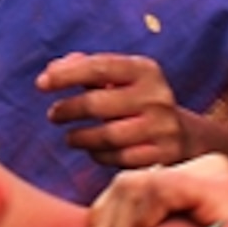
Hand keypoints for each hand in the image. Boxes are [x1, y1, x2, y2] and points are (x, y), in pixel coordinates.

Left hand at [39, 51, 189, 169]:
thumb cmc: (139, 102)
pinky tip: (94, 150)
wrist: (187, 137)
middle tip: (53, 115)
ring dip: (79, 137)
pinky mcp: (162, 157)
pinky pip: (117, 160)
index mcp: (146, 70)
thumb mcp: (122, 79)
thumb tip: (52, 69)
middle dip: (68, 109)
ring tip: (70, 136)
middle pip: (97, 103)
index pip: (99, 67)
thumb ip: (87, 69)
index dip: (66, 75)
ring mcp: (162, 129)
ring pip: (106, 136)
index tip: (41, 84)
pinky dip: (98, 155)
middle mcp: (157, 97)